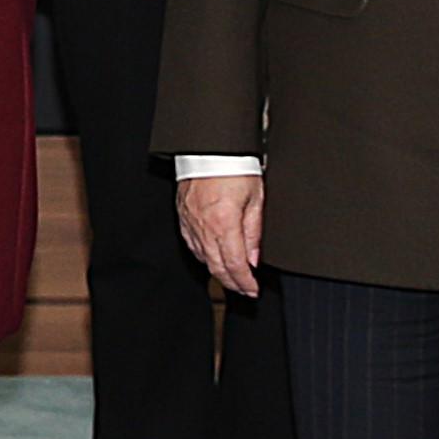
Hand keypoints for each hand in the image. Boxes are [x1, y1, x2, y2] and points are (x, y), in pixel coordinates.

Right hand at [178, 171, 264, 296]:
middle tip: (244, 290)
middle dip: (232, 283)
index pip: (235, 264)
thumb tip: (254, 258)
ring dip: (218, 272)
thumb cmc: (234, 167)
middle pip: (217, 267)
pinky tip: (213, 258)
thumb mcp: (255, 199)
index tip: (253, 289)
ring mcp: (191, 223)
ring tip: (231, 278)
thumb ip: (254, 233)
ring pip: (203, 258)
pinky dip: (204, 256)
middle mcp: (204, 226)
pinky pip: (192, 244)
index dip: (245, 282)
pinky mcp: (183, 217)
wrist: (211, 148)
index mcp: (224, 223)